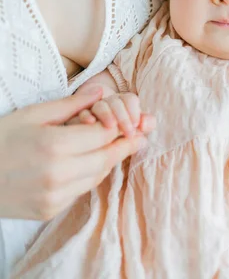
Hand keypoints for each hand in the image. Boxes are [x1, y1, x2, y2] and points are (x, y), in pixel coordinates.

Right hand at [0, 89, 150, 220]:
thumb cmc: (1, 139)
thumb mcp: (34, 114)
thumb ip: (71, 104)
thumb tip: (100, 91)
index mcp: (54, 146)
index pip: (103, 136)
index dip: (122, 128)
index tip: (137, 122)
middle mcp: (58, 174)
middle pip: (106, 159)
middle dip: (124, 146)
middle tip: (141, 136)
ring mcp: (54, 196)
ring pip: (97, 177)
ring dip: (109, 161)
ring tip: (118, 147)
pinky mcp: (49, 211)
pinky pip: (81, 191)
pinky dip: (90, 175)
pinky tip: (91, 162)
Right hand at [73, 92, 154, 137]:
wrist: (93, 134)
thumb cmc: (119, 132)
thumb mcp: (134, 126)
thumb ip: (146, 123)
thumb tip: (147, 123)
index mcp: (123, 102)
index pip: (130, 99)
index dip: (134, 111)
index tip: (137, 125)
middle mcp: (108, 102)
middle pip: (116, 102)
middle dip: (123, 117)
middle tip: (129, 133)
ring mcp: (93, 108)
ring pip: (100, 105)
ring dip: (107, 114)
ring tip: (112, 126)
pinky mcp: (79, 116)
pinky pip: (81, 112)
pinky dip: (86, 115)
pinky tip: (91, 123)